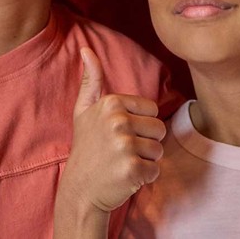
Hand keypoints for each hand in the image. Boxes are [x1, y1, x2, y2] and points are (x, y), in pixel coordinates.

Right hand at [55, 48, 165, 233]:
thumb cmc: (86, 148)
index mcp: (111, 103)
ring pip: (159, 150)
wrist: (79, 190)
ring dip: (145, 160)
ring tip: (122, 163)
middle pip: (159, 129)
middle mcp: (117, 121)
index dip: (140, 125)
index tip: (118, 134)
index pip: (151, 110)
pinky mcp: (132, 169)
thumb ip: (91, 80)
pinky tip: (126, 177)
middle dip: (146, 142)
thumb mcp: (84, 111)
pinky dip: (144, 177)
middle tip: (122, 151)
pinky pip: (156, 170)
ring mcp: (124, 146)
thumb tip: (86, 50)